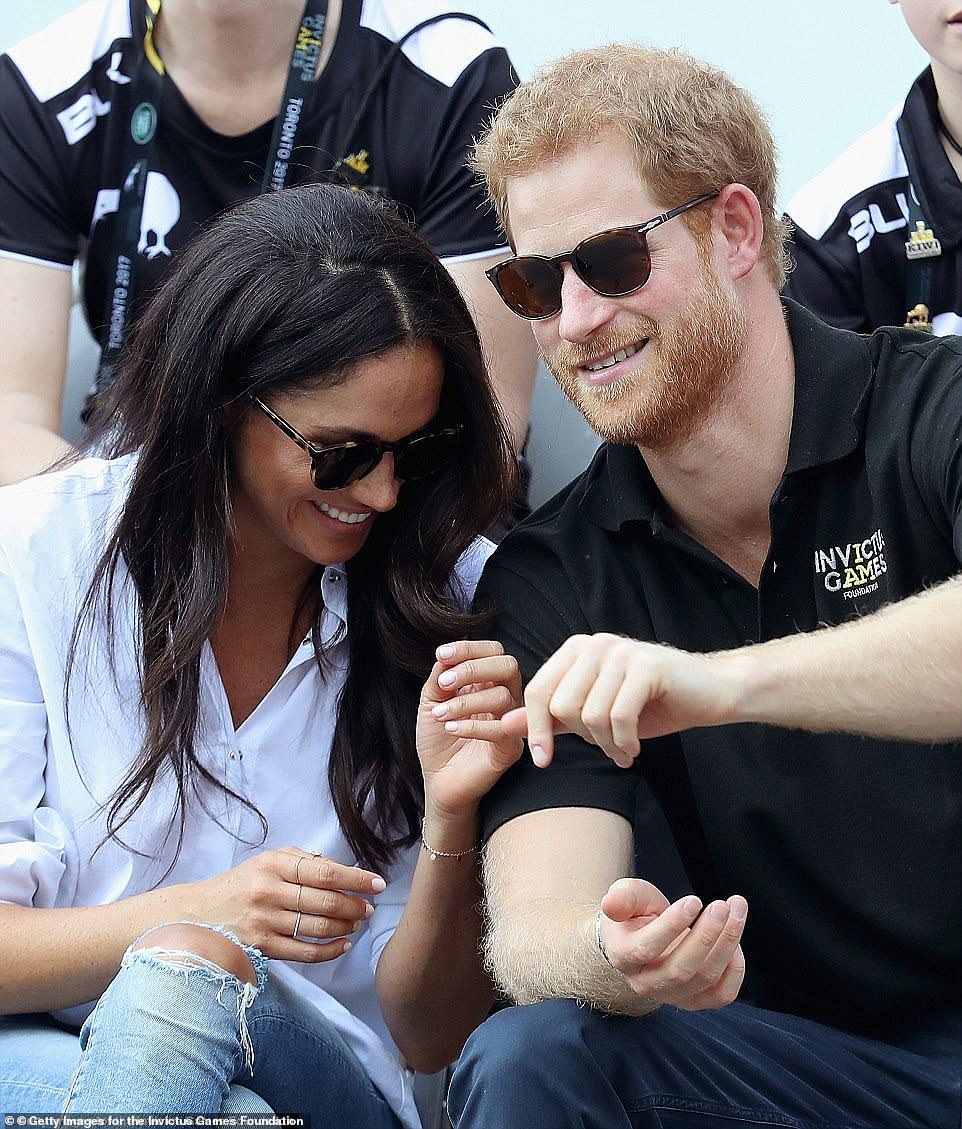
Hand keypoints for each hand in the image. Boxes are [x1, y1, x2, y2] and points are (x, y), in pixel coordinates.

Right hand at [187, 847, 385, 963]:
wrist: (199, 914)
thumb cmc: (243, 885)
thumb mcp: (269, 861)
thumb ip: (304, 861)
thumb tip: (343, 870)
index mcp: (274, 865)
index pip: (326, 872)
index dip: (356, 879)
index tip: (377, 883)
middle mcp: (268, 891)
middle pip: (326, 901)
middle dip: (355, 905)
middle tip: (369, 907)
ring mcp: (264, 921)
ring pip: (318, 927)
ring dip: (345, 926)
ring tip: (357, 923)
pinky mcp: (261, 948)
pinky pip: (304, 952)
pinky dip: (329, 950)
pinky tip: (344, 945)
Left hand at [417, 639, 523, 820]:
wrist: (439, 782)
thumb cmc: (438, 741)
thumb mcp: (431, 703)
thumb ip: (439, 678)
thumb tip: (445, 655)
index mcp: (488, 682)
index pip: (493, 651)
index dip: (469, 648)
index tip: (441, 655)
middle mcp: (505, 697)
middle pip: (508, 666)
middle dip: (473, 668)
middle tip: (444, 683)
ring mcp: (511, 722)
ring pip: (503, 697)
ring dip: (465, 702)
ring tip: (441, 715)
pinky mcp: (511, 748)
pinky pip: (502, 729)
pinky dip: (473, 725)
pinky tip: (451, 729)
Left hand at [500, 633, 734, 766]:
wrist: (709, 693)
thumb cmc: (650, 703)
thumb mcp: (592, 713)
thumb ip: (549, 717)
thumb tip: (504, 725)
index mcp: (577, 650)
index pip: (538, 690)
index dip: (537, 729)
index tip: (544, 761)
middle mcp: (595, 644)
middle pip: (561, 705)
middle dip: (581, 738)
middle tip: (605, 749)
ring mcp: (621, 652)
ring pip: (590, 714)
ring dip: (606, 745)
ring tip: (622, 752)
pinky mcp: (646, 667)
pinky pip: (618, 717)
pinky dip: (624, 742)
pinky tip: (634, 748)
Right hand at [598, 878, 746, 1010]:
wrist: (641, 940)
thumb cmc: (634, 915)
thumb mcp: (626, 897)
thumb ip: (622, 897)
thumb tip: (610, 903)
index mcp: (623, 957)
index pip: (646, 949)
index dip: (672, 926)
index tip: (693, 900)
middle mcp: (646, 984)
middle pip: (680, 969)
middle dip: (706, 935)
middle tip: (722, 906)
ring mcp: (673, 996)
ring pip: (705, 978)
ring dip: (727, 943)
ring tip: (736, 910)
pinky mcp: (696, 1001)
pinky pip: (722, 994)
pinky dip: (735, 968)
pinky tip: (733, 940)